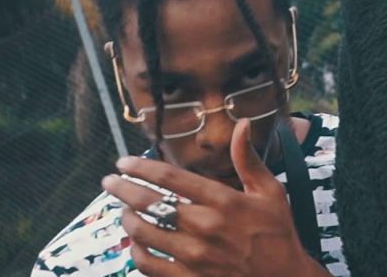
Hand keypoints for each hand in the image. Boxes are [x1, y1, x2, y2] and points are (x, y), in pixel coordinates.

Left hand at [102, 119, 328, 276]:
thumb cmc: (277, 233)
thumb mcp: (270, 192)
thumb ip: (248, 159)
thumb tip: (243, 123)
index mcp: (223, 201)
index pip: (170, 178)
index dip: (141, 167)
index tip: (124, 161)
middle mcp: (205, 227)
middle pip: (149, 203)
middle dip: (122, 189)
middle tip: (109, 182)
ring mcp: (194, 256)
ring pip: (144, 233)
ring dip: (127, 218)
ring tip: (123, 209)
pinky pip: (149, 265)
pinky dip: (137, 252)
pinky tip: (136, 243)